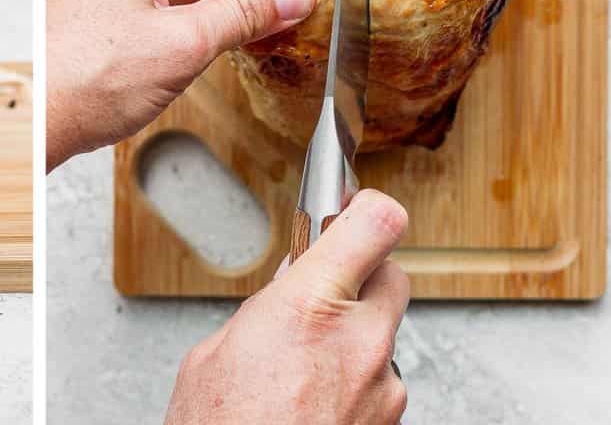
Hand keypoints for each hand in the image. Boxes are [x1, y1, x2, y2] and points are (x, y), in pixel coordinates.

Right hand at [165, 190, 409, 424]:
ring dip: (357, 335)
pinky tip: (315, 399)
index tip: (353, 207)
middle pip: (393, 274)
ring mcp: (382, 389)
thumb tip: (289, 295)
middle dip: (362, 274)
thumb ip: (266, 310)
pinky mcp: (389, 424)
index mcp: (309, 307)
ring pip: (386, 334)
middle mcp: (359, 343)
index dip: (367, 209)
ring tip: (306, 364)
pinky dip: (357, 381)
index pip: (376, 224)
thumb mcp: (217, 351)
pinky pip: (382, 381)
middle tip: (326, 287)